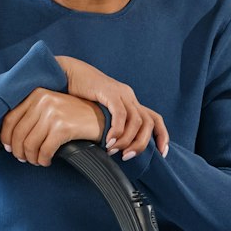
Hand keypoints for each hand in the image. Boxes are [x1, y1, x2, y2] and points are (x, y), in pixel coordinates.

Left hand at [0, 89, 105, 166]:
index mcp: (37, 94)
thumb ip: (33, 114)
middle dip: (19, 151)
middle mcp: (43, 101)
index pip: (10, 118)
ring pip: (30, 144)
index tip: (9, 147)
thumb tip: (12, 137)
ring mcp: (53, 114)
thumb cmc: (75, 117)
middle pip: (18, 133)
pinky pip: (45, 150)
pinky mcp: (63, 128)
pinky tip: (47, 161)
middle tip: (23, 158)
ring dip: (31, 157)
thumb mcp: (51, 107)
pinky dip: (43, 159)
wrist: (101, 119)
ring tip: (36, 161)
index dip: (6, 137)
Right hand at [54, 56, 169, 159]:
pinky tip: (108, 141)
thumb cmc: (81, 96)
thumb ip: (111, 125)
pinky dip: (117, 131)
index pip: (155, 119)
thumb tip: (114, 148)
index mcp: (131, 102)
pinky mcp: (110, 92)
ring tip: (113, 151)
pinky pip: (120, 114)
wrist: (68, 73)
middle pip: (148, 123)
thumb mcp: (101, 112)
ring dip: (127, 140)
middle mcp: (130, 97)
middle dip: (141, 144)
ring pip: (136, 121)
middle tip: (127, 157)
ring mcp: (121, 93)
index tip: (162, 154)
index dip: (162, 136)